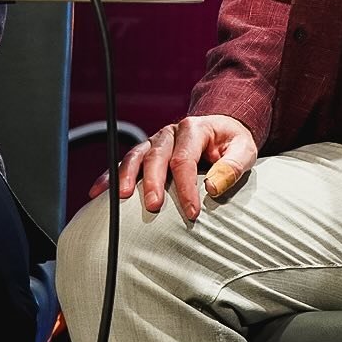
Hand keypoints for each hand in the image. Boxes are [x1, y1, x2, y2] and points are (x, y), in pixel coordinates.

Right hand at [87, 115, 255, 221]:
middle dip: (152, 182)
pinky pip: (125, 161)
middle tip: (153, 207)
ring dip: (126, 176)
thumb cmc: (233, 144)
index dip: (186, 186)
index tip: (191, 213)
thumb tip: (213, 187)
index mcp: (194, 128)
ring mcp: (156, 141)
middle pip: (156, 155)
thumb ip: (233, 166)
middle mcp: (171, 132)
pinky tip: (97, 192)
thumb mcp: (244, 150)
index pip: (184, 158)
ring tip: (120, 199)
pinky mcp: (147, 152)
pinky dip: (110, 175)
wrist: (222, 131)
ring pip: (136, 155)